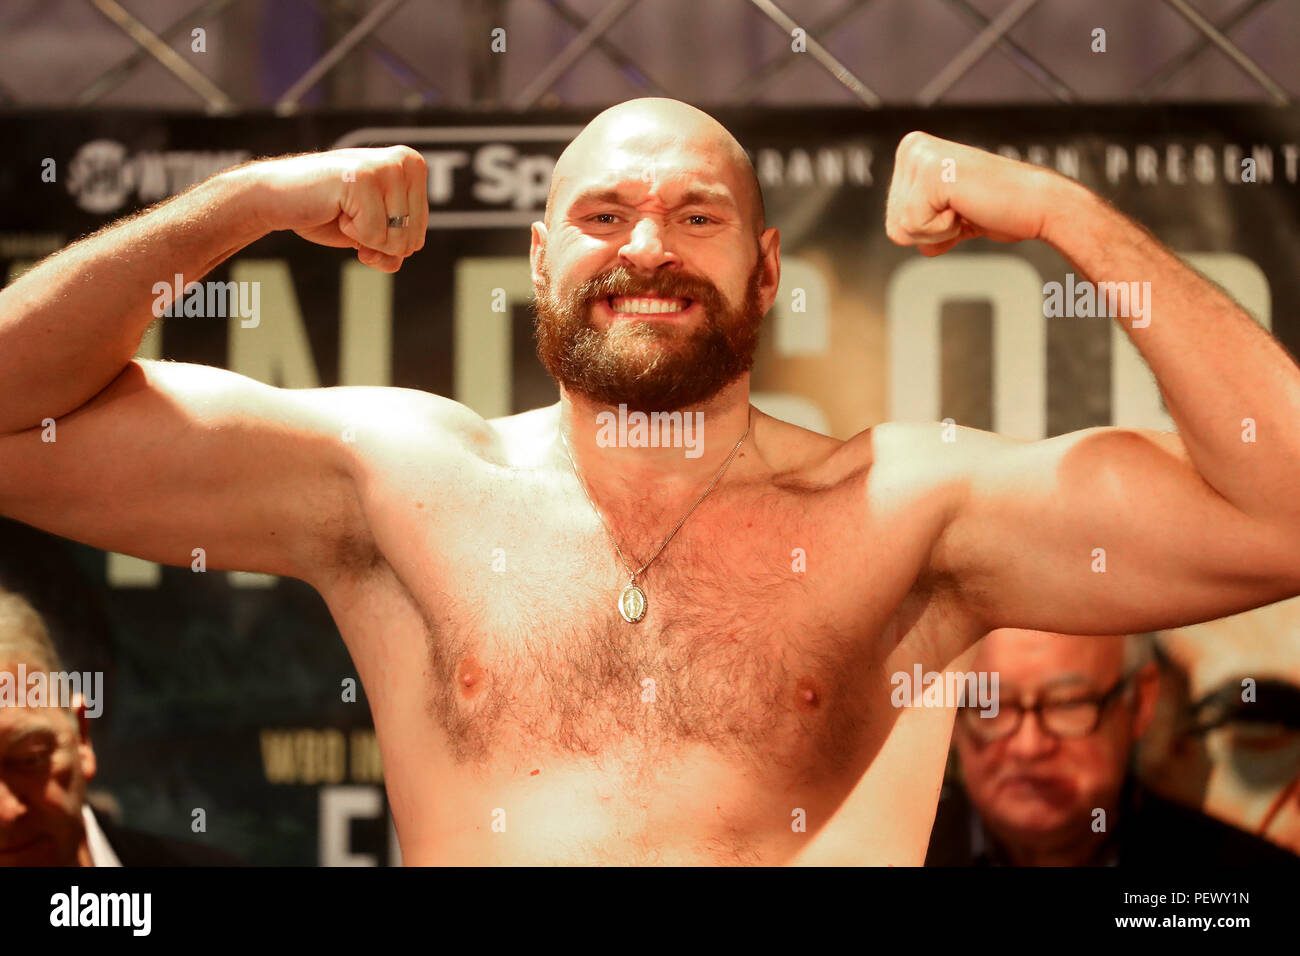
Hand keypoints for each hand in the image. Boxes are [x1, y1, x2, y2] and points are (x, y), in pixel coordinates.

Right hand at [242, 146, 428, 272]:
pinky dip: (350, 232)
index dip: (385, 244)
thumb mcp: (373, 234)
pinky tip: (335, 207)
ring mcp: (385, 167)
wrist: (277, 199)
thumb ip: (398, 246)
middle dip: (376, 243)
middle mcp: (404, 162)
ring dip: (363, 236)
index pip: (418, 237)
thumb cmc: (326, 213)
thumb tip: (401, 255)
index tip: (362, 219)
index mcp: (413, 168)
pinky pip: (374, 235)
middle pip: (410, 241)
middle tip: (349, 215)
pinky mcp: (364, 179)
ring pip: (395, 240)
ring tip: (343, 208)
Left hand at [884, 132, 1067, 256]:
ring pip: (902, 227)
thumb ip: (918, 217)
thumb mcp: (945, 212)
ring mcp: (920, 158)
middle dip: (930, 231)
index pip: (892, 219)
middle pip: (893, 225)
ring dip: (938, 231)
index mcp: (912, 153)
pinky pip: (915, 226)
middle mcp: (912, 148)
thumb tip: (896, 232)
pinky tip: (965, 207)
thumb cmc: (997, 208)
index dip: (926, 229)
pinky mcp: (930, 174)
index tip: (956, 209)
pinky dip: (943, 229)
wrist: (1034, 206)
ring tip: (964, 207)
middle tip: (962, 209)